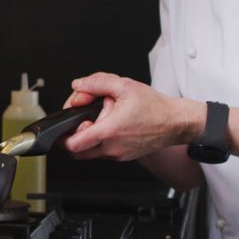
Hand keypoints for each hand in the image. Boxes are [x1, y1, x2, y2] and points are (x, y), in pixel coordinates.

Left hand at [61, 72, 194, 160]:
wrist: (176, 122)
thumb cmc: (156, 107)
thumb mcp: (124, 85)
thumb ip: (97, 83)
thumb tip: (78, 86)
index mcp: (110, 131)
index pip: (74, 144)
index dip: (62, 136)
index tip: (64, 124)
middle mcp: (112, 147)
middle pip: (77, 152)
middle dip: (73, 136)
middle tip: (81, 120)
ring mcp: (118, 154)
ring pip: (90, 152)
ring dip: (88, 137)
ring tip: (101, 120)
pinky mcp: (124, 156)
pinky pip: (103, 151)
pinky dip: (100, 140)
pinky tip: (111, 125)